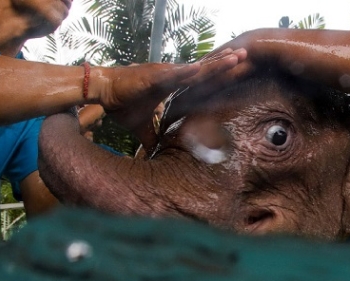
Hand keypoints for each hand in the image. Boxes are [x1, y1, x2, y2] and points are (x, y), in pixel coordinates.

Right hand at [97, 49, 246, 132]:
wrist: (103, 94)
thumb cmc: (121, 105)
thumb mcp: (142, 127)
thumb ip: (152, 138)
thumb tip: (155, 155)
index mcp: (172, 84)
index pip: (201, 80)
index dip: (218, 75)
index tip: (237, 71)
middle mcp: (172, 76)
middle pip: (204, 69)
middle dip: (225, 63)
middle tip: (246, 56)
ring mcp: (164, 74)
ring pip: (195, 68)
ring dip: (215, 63)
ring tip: (235, 57)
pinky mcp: (153, 76)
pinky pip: (173, 74)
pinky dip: (188, 71)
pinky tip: (204, 68)